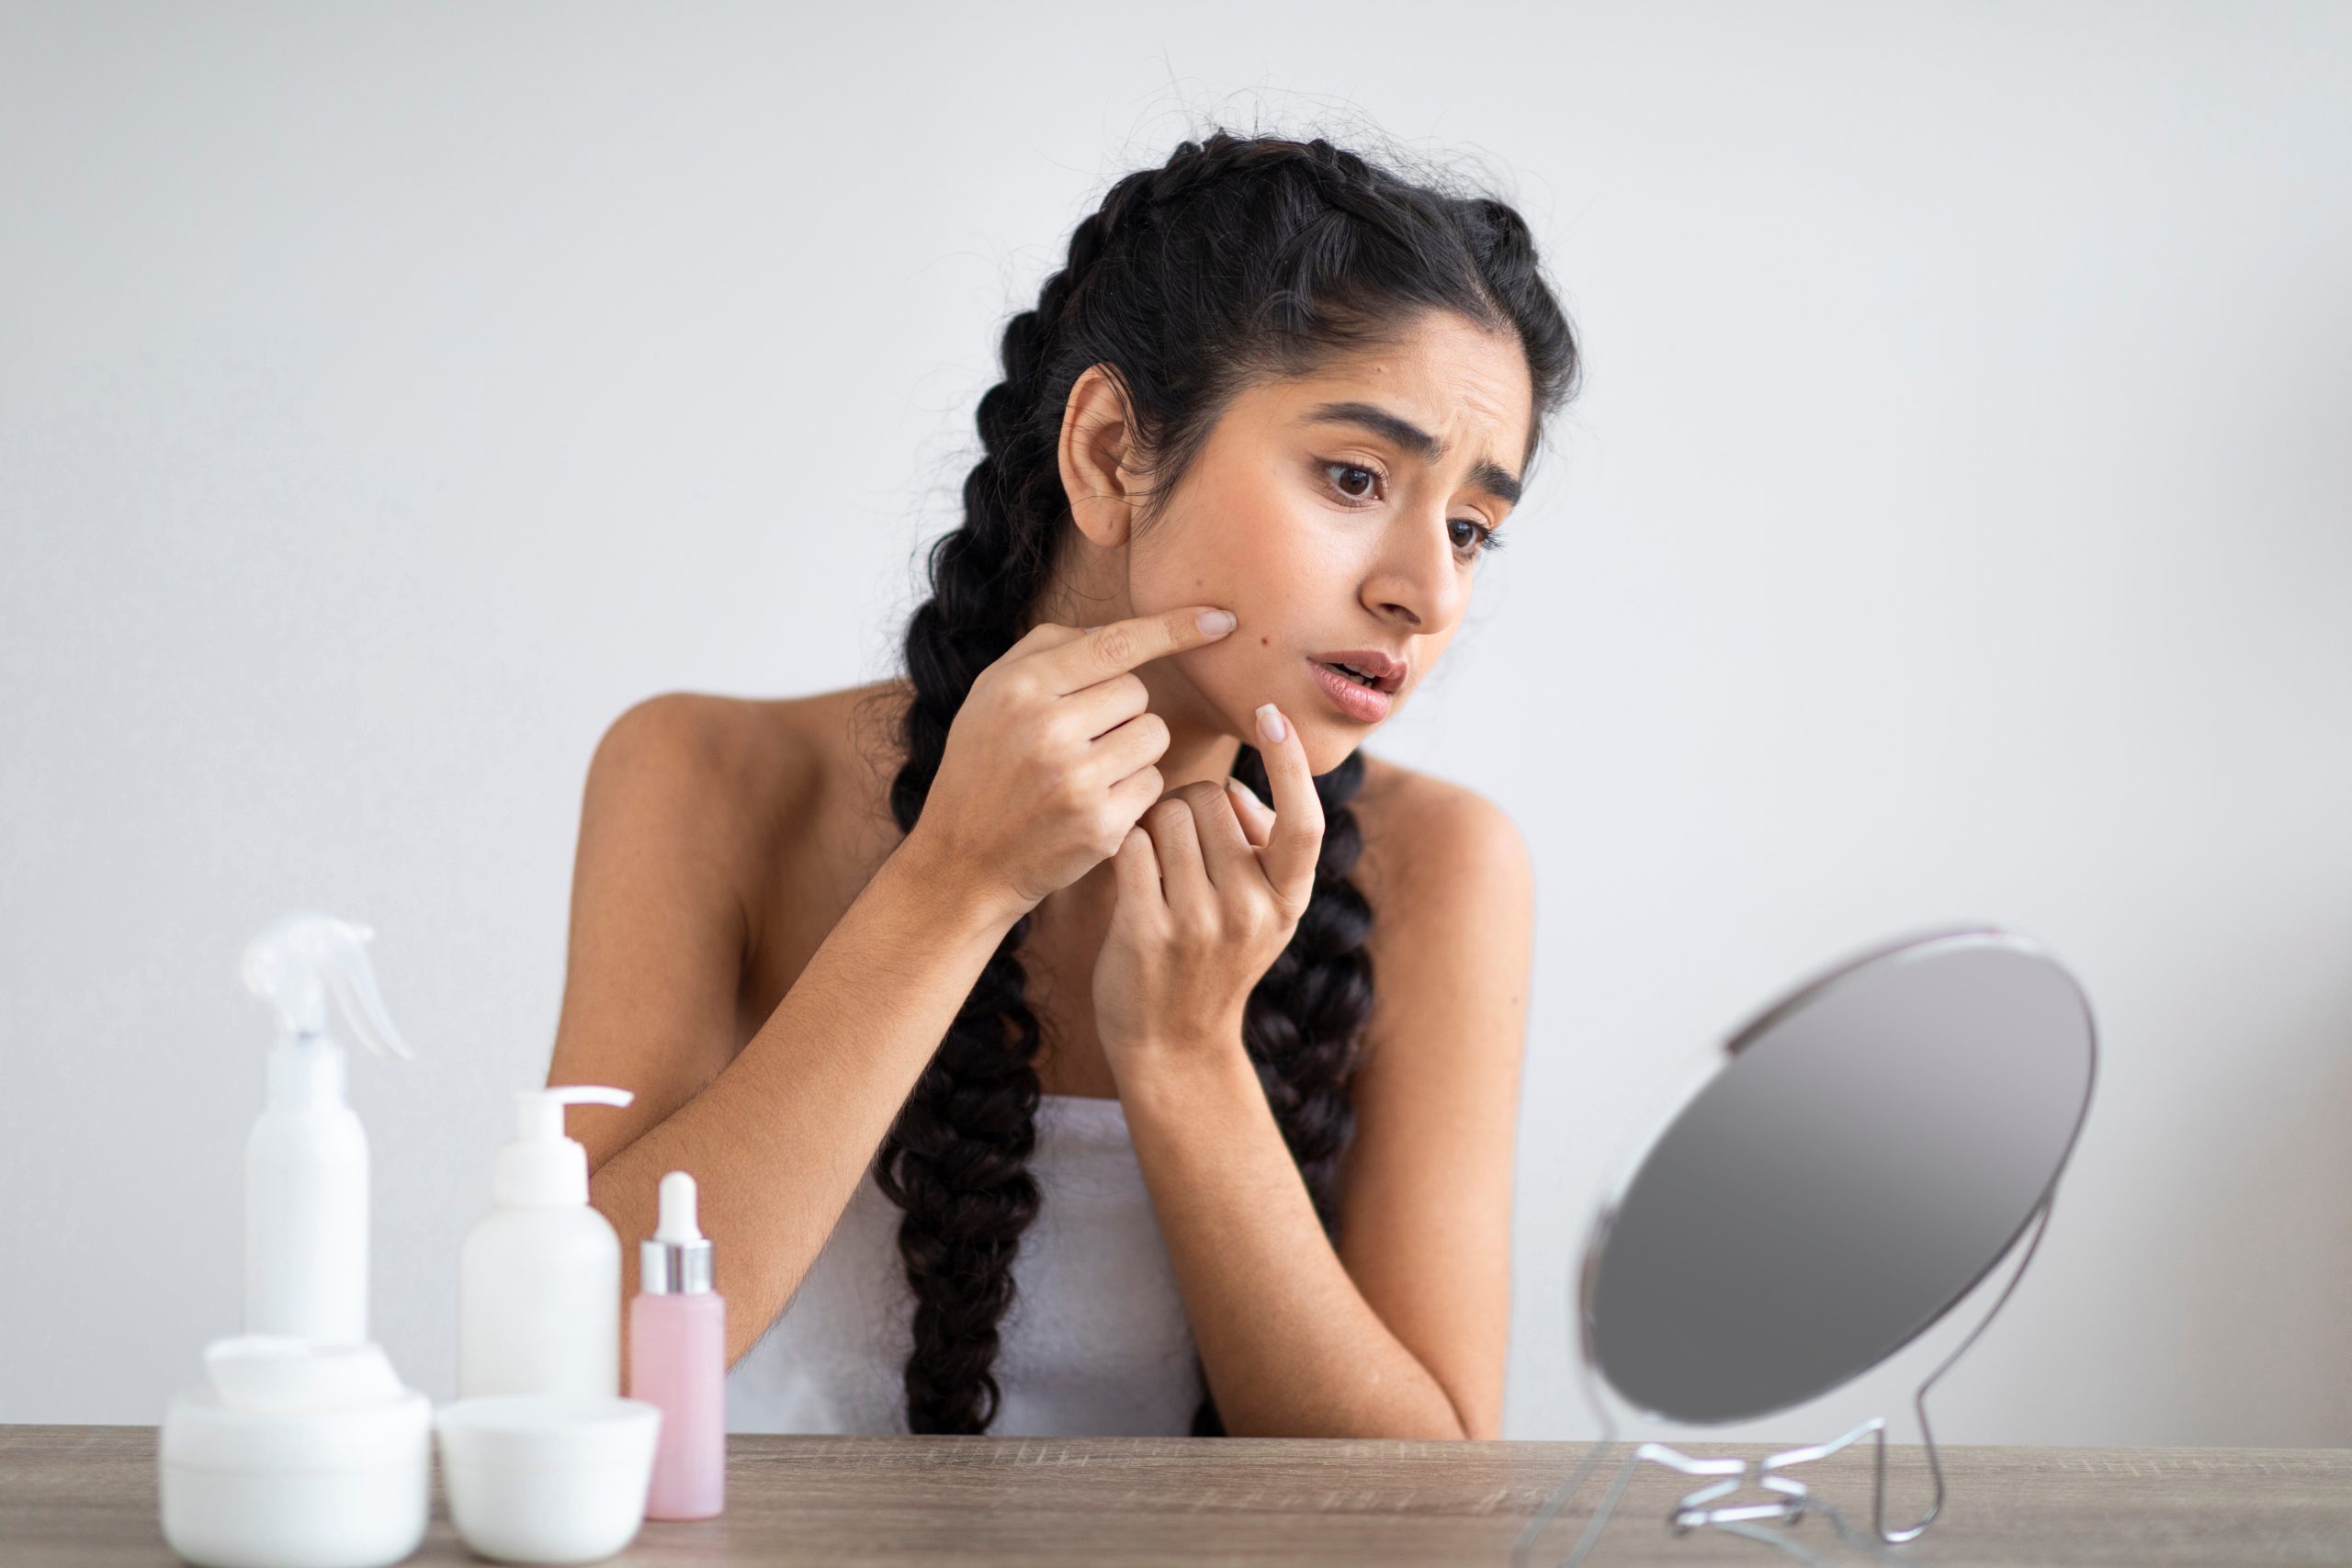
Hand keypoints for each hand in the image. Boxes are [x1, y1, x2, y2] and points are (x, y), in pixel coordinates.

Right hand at [902, 605, 1239, 921]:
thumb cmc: (984, 764)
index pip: (1115, 644)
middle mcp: (1048, 731)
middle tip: (1080, 737)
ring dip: (1133, 748)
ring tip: (1086, 768)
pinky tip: (1093, 801)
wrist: (964, 859)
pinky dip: (1132, 789)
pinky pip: (1152, 782)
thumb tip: (1117, 632)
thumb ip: (1048, 649)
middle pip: (1138, 692)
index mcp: (1020, 688)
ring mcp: (1076, 782)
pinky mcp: (1100, 827)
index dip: (1173, 628)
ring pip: (1153, 736)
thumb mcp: (991, 693)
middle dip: (1121, 709)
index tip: (1220, 619)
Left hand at [1092, 700, 1325, 1074]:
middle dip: (1186, 806)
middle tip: (1180, 848)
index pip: (1304, 820)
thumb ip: (1261, 848)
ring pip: (1165, 816)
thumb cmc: (1213, 959)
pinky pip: (1131, 846)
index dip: (1290, 763)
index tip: (1271, 712)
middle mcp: (1252, 911)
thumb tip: (1236, 789)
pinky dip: (1124, 847)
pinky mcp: (1147, 931)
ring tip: (1155, 867)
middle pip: (1208, 798)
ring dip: (1151, 827)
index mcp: (1289, 900)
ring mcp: (1199, 924)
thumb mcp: (1263, 913)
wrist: (1173, 1046)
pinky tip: (1127, 873)